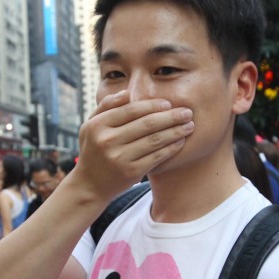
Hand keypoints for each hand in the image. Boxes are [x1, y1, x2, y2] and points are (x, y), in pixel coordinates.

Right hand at [73, 90, 193, 198]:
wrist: (90, 185)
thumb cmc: (94, 150)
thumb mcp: (91, 125)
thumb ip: (106, 106)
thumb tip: (127, 92)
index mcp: (98, 125)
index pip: (132, 110)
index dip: (153, 105)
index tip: (169, 103)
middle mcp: (108, 141)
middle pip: (147, 124)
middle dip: (171, 117)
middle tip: (187, 112)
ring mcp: (120, 158)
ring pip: (155, 140)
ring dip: (175, 131)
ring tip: (189, 126)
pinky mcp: (131, 172)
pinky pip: (156, 157)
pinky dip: (171, 148)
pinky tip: (180, 142)